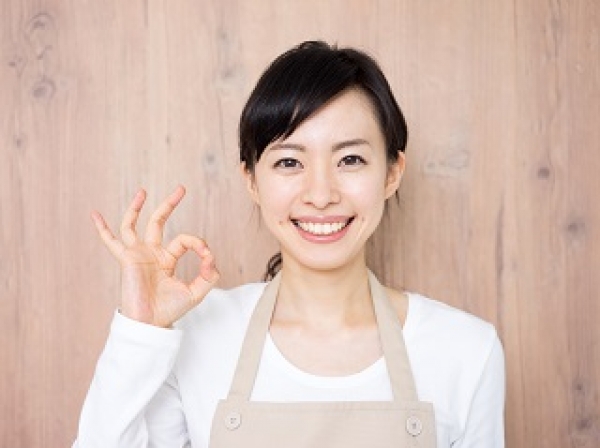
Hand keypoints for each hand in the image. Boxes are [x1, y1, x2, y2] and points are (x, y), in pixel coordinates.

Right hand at [91, 186, 218, 327]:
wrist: (151, 323)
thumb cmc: (170, 310)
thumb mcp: (197, 291)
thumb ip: (209, 274)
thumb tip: (211, 255)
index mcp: (167, 259)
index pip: (184, 240)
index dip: (199, 244)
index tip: (207, 256)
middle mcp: (152, 253)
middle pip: (158, 221)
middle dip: (169, 204)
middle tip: (182, 188)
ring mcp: (138, 254)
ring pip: (134, 224)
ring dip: (137, 207)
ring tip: (143, 190)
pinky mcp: (127, 258)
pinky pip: (111, 241)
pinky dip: (102, 228)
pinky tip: (95, 214)